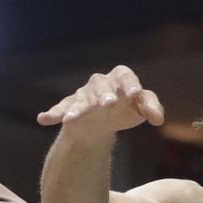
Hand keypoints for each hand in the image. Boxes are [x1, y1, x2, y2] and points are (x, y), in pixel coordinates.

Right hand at [36, 65, 164, 137]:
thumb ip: (152, 109)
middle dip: (104, 94)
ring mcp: (83, 96)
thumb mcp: (140, 110)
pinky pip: (60, 109)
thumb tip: (159, 119)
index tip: (134, 96)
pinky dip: (53, 114)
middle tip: (109, 104)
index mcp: (120, 79)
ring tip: (73, 119)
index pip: (126, 76)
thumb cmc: (124, 111)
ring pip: (80, 99)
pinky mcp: (69, 108)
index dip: (129, 85)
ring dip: (77, 108)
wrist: (101, 126)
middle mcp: (100, 84)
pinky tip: (43, 119)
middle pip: (101, 85)